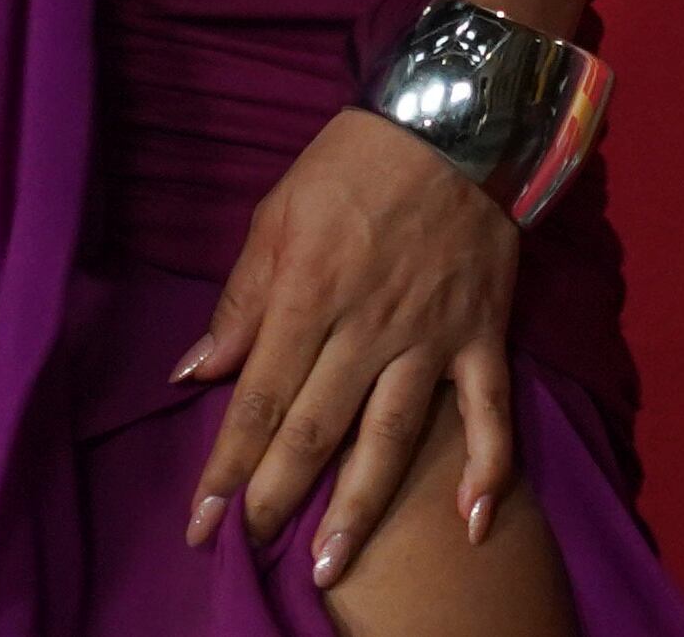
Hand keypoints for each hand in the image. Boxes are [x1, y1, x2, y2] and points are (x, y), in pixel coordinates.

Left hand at [178, 107, 521, 590]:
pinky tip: (473, 526)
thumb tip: (195, 371)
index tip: (202, 522)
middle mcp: (367, 326)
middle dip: (276, 497)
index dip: (227, 465)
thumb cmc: (354, 161)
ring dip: (359, 507)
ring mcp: (431, 337)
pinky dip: (488, 469)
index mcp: (309, 293)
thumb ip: (241, 298)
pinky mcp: (481, 335)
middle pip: (315, 430)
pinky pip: (489, 413)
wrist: (455, 116)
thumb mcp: (277, 211)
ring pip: (390, 437)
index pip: (259, 398)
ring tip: (330, 565)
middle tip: (250, 552)